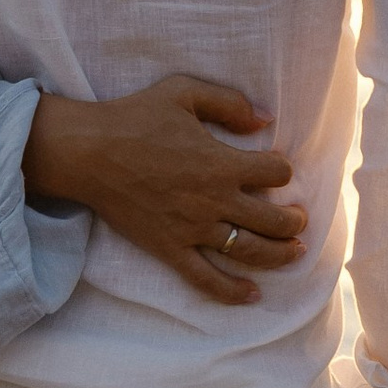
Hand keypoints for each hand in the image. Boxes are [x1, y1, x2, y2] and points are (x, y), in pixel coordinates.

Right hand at [23, 79, 305, 305]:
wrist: (88, 152)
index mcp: (221, 163)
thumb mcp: (183, 92)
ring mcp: (192, 229)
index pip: (276, 173)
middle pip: (273, 220)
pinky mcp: (169, 248)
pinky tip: (251, 295)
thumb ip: (229, 103)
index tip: (277, 168)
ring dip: (279, 255)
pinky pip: (205, 279)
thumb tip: (265, 120)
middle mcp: (214, 201)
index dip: (283, 169)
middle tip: (298, 219)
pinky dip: (231, 291)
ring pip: (249, 251)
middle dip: (293, 221)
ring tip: (293, 252)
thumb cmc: (134, 117)